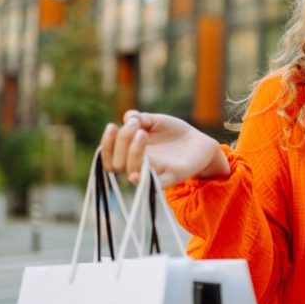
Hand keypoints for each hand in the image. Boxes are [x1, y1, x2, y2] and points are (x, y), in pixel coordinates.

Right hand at [99, 110, 230, 187]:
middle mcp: (139, 165)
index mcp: (131, 153)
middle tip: (135, 126)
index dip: (106, 145)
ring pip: (133, 172)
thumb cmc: (173, 132)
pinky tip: (136, 174)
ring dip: (133, 153)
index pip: (109, 157)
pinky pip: (156, 185)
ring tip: (142, 133)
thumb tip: (127, 118)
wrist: (198, 140)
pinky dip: (144, 181)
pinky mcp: (172, 177)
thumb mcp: (155, 120)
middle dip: (121, 142)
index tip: (112, 126)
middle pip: (117, 164)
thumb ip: (139, 118)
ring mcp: (155, 172)